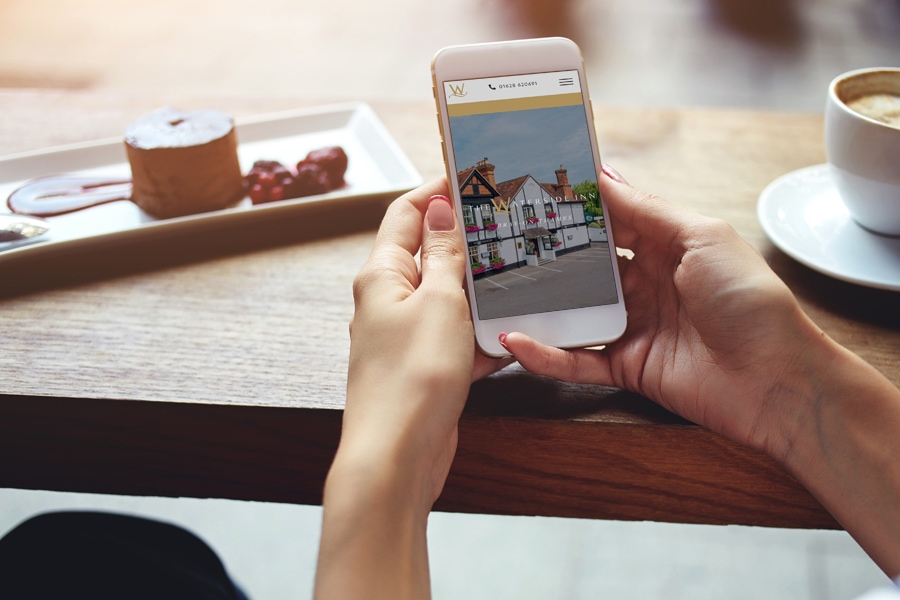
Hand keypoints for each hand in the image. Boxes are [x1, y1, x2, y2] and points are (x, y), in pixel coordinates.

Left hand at [316, 178, 509, 599]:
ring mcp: (406, 336)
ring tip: (521, 271)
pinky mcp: (425, 367)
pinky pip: (457, 337)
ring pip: (448, 297)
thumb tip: (440, 209)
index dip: (436, 190)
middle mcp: (388, 301)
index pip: (405, 213)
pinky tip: (513, 331)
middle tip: (507, 223)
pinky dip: (482, 333)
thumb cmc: (410, 379)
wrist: (397, 457)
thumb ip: (443, 256)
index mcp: (381, 275)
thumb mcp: (438, 303)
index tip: (471, 175)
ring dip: (480, 287)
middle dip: (467, 239)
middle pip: (429, 253)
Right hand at [503, 166, 899, 575]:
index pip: (609, 219)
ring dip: (536, 305)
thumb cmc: (749, 300)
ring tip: (493, 292)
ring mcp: (633, 326)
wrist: (777, 380)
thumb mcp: (700, 237)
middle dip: (545, 254)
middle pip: (584, 266)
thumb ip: (646, 208)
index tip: (533, 190)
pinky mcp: (626, 367)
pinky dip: (545, 354)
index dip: (574, 206)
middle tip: (498, 240)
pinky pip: (576, 360)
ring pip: (573, 312)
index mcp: (665, 246)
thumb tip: (602, 173)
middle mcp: (645, 283)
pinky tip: (515, 342)